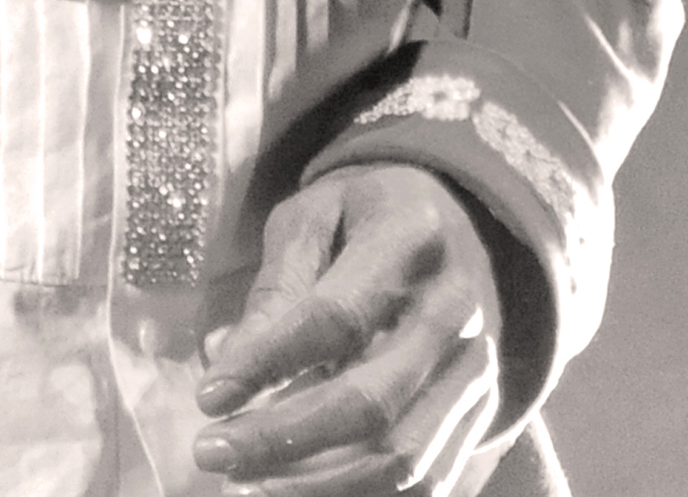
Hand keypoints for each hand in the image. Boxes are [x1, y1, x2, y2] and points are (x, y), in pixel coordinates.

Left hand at [193, 163, 506, 494]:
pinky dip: (355, 496)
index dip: (268, 363)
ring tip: (244, 480)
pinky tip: (295, 487)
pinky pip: (426, 479)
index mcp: (413, 237)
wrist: (456, 228)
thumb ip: (276, 287)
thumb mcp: (312, 218)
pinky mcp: (480, 410)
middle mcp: (457, 306)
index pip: (337, 316)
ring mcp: (476, 365)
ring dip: (313, 484)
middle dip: (281, 438)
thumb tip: (229, 366)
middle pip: (371, 400)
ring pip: (401, 456)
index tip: (207, 396)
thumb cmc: (365, 220)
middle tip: (211, 451)